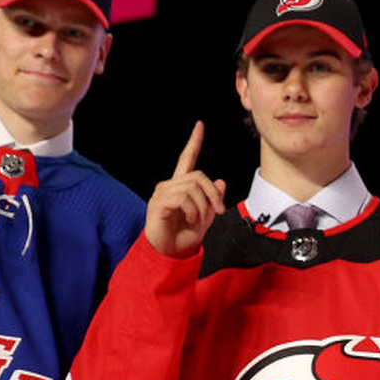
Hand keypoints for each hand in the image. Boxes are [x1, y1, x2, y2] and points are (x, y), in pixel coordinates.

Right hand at [145, 121, 224, 256]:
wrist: (169, 253)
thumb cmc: (183, 237)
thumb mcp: (205, 218)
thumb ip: (212, 200)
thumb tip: (221, 181)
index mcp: (181, 187)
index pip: (187, 159)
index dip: (194, 142)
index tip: (200, 126)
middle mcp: (170, 185)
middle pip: (199, 176)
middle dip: (213, 194)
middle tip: (217, 211)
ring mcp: (162, 193)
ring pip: (193, 187)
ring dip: (202, 206)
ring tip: (197, 220)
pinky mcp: (158, 202)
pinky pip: (183, 198)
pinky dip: (192, 210)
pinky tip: (188, 219)